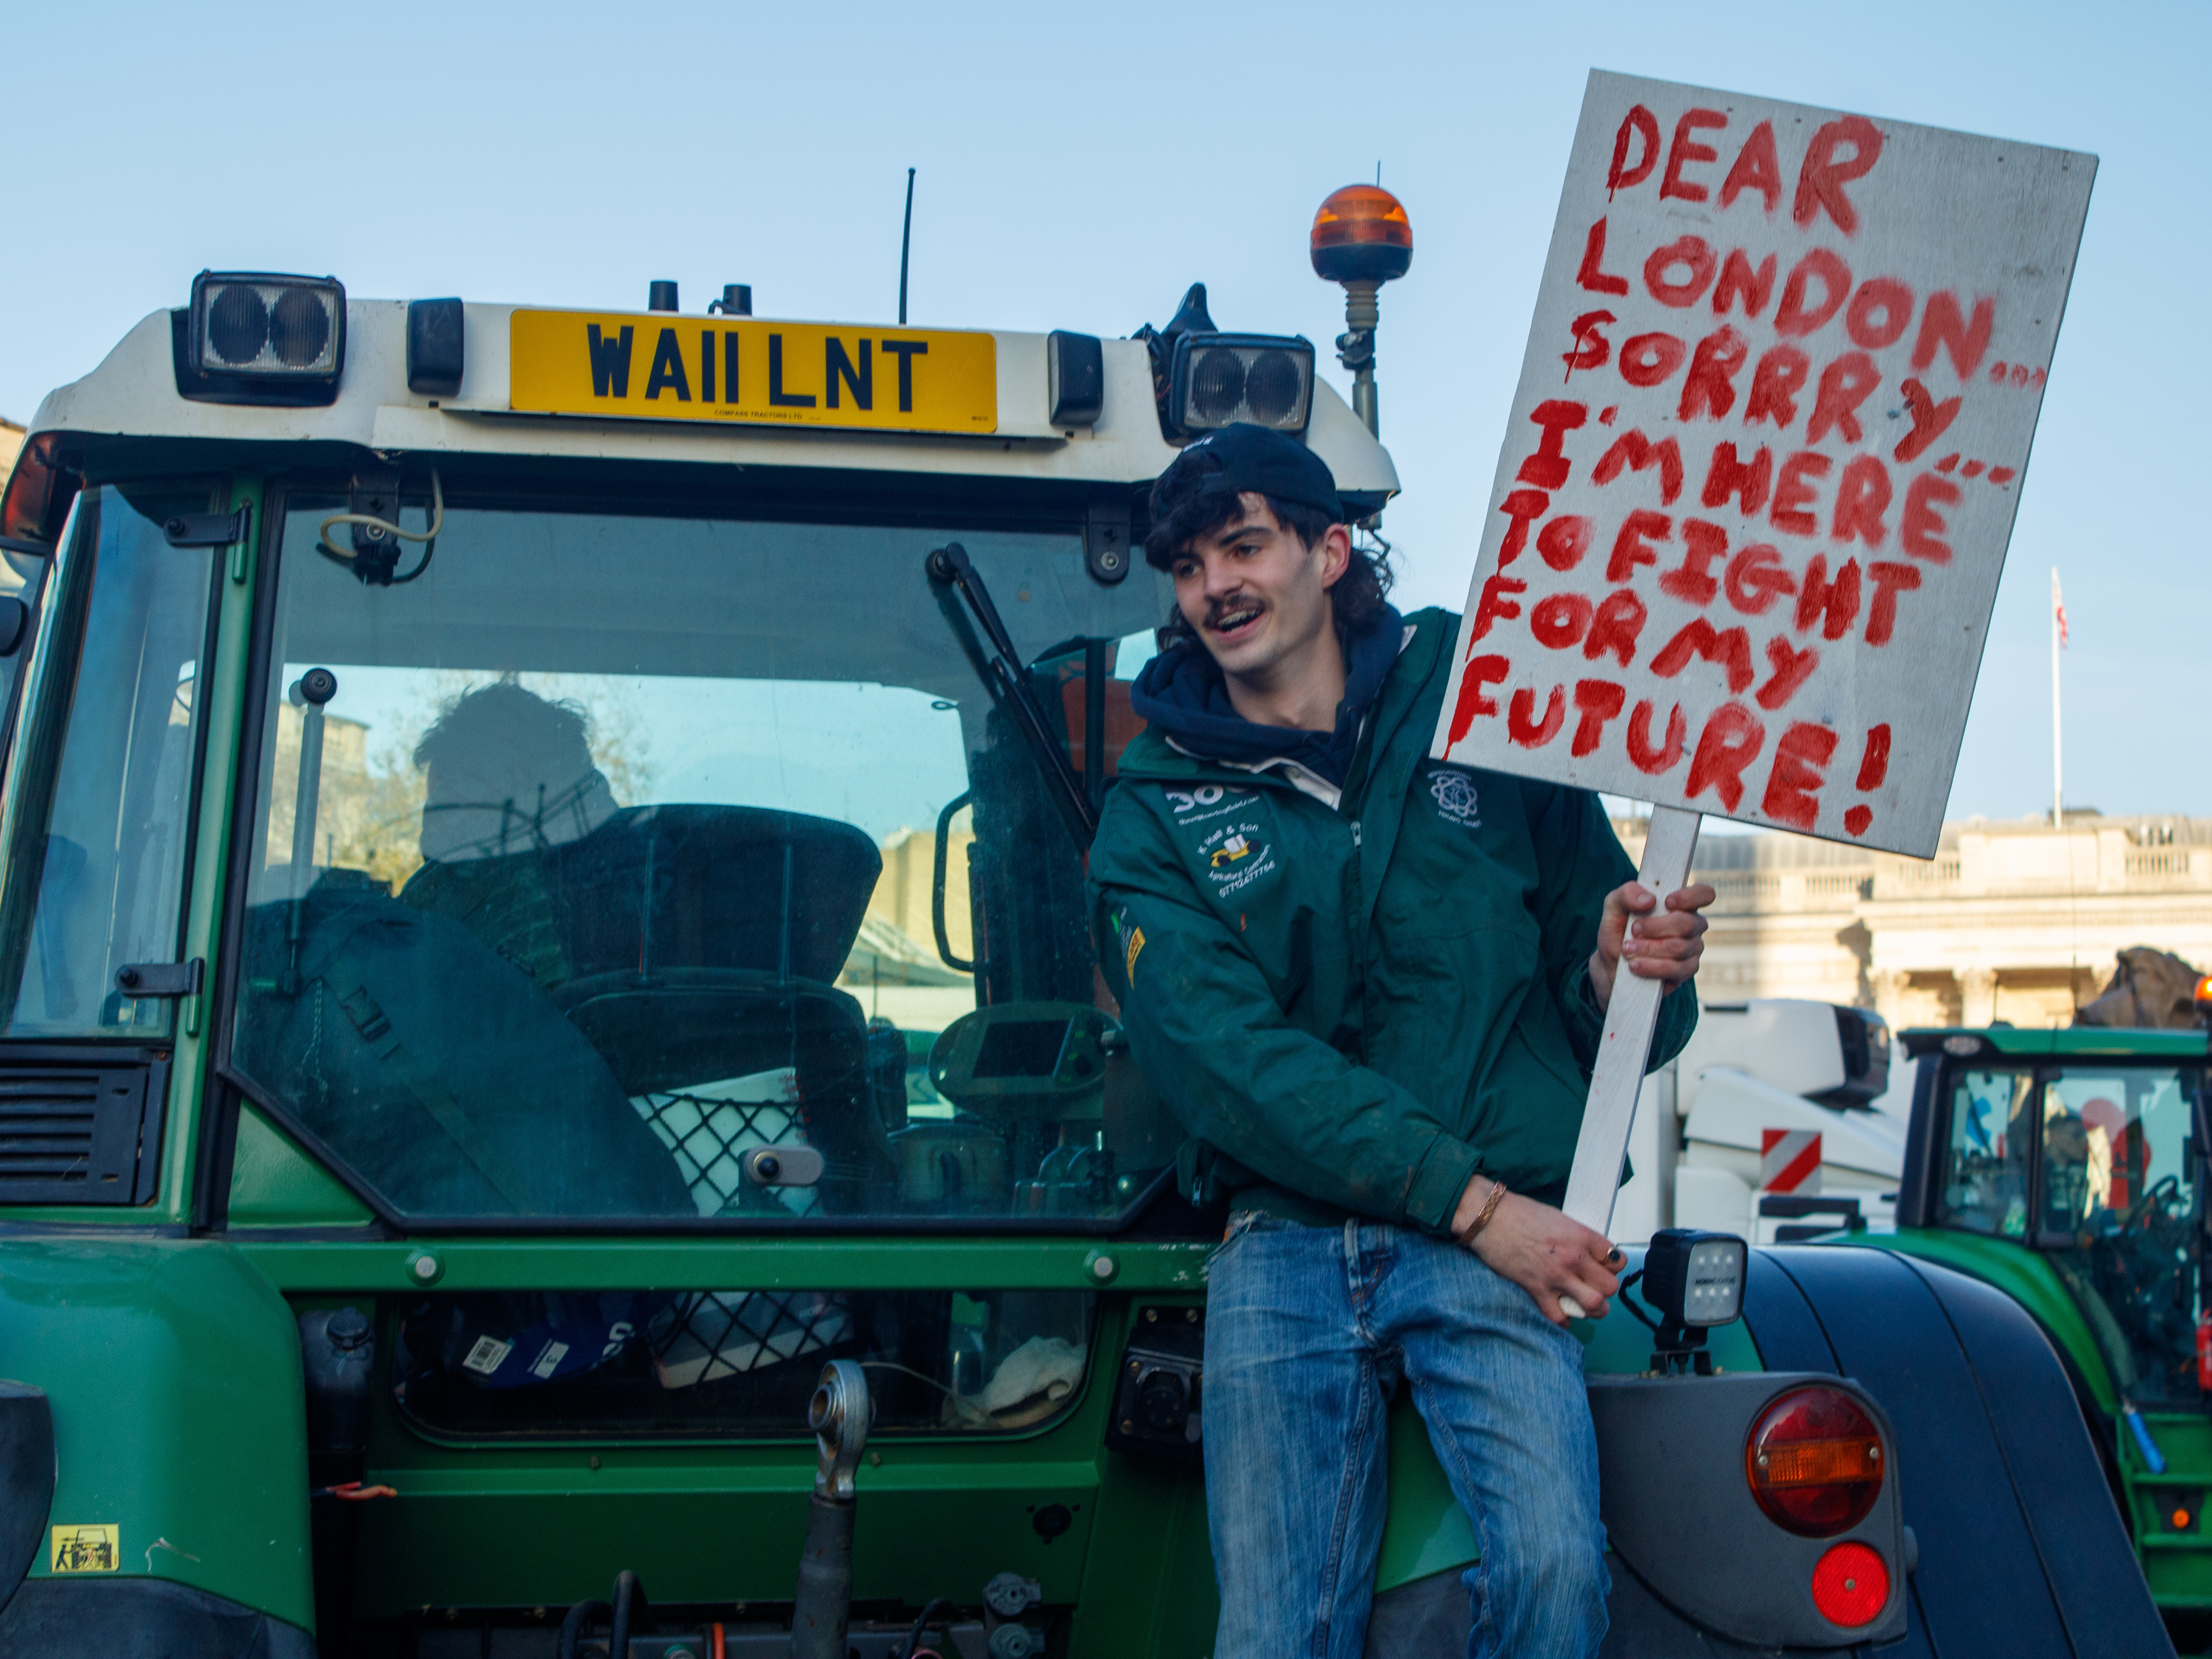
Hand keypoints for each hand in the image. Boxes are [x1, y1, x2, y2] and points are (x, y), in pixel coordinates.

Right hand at [1451, 1175, 1620, 1325]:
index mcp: (1581, 1235)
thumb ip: (1577, 1238)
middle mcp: (1574, 1257)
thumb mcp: (1558, 1218)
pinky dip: (1563, 1320)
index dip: (1613, 1267)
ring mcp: (1556, 1275)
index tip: (1604, 1267)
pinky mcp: (1537, 1289)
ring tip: (1585, 1305)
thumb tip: (1589, 1255)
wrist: (1489, 1218)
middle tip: (1594, 1287)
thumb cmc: (1520, 1214)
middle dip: (1605, 1290)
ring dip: (1592, 1309)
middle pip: (1610, 1287)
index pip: (1617, 1260)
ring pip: (1594, 1305)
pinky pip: (1559, 1316)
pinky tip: (1561, 1313)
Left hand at [1588, 880, 1715, 1007]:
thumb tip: (1649, 900)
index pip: (1704, 894)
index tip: (1667, 901)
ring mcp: (1693, 948)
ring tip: (1627, 949)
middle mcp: (1693, 924)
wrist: (1612, 961)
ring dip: (1648, 948)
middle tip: (1634, 929)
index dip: (1690, 896)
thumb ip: (1628, 893)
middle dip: (1655, 927)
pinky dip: (1651, 966)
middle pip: (1687, 923)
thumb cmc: (1620, 928)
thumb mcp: (1615, 905)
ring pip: (1679, 948)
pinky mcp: (1687, 970)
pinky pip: (1676, 969)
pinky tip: (1635, 965)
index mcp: (1681, 903)